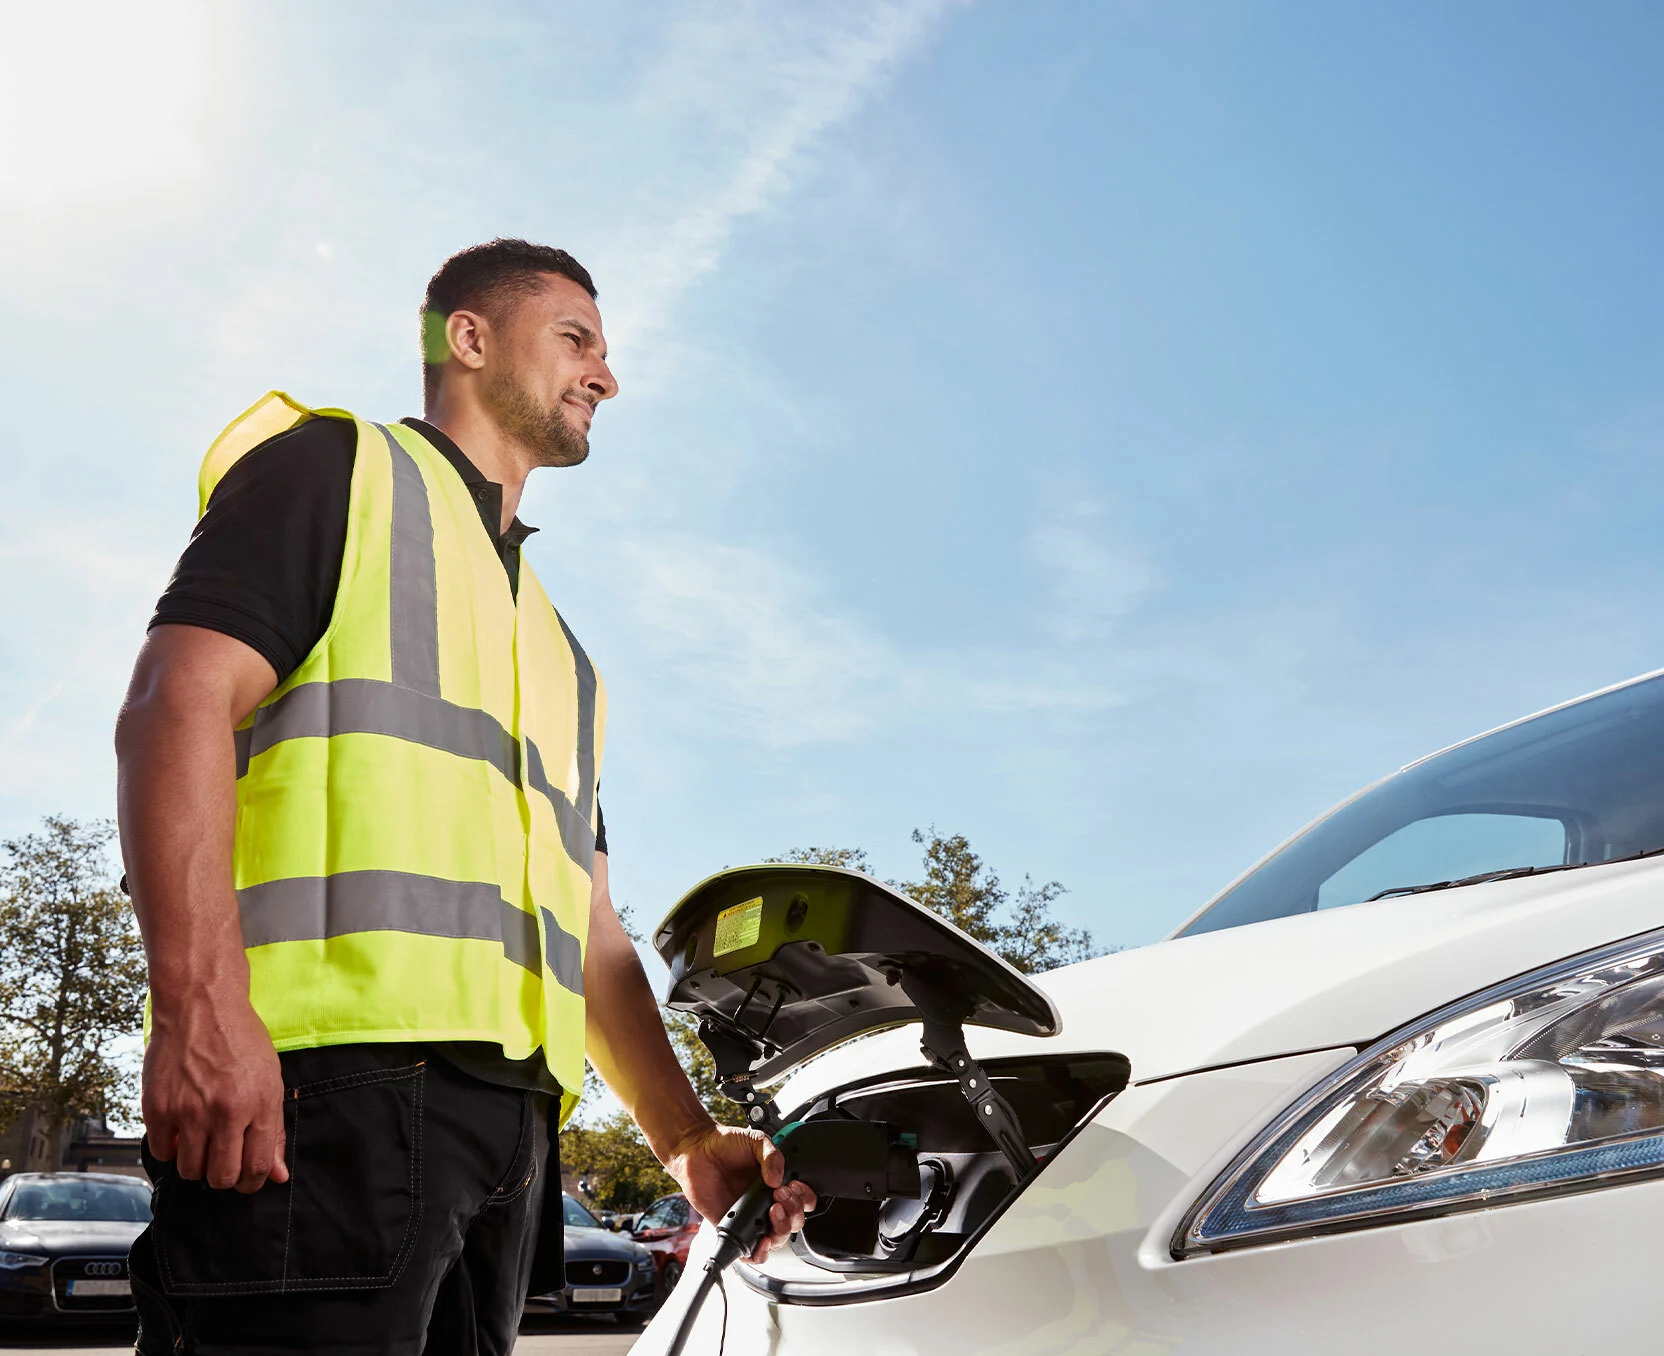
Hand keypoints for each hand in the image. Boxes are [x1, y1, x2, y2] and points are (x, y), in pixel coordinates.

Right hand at [143, 987, 288, 1193]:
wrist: (201, 1007)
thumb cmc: (240, 1041)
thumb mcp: (270, 1080)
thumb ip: (274, 1131)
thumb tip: (278, 1175)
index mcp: (258, 1104)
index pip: (257, 1167)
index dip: (252, 1181)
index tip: (246, 1179)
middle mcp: (224, 1111)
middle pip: (221, 1177)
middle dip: (224, 1176)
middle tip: (222, 1160)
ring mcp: (188, 1111)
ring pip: (190, 1171)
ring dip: (196, 1164)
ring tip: (201, 1141)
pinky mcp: (157, 1108)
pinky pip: (161, 1153)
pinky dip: (170, 1148)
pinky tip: (179, 1130)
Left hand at [665, 1123, 816, 1262]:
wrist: (696, 1150)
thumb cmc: (724, 1144)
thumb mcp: (755, 1140)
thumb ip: (772, 1155)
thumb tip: (778, 1179)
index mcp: (776, 1182)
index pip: (801, 1199)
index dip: (804, 1198)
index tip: (794, 1187)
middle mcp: (765, 1201)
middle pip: (793, 1222)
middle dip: (794, 1212)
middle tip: (780, 1196)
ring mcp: (751, 1215)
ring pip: (777, 1238)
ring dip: (781, 1229)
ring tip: (772, 1212)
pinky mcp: (733, 1226)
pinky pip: (750, 1249)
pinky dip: (759, 1253)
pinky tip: (761, 1241)